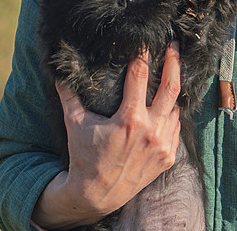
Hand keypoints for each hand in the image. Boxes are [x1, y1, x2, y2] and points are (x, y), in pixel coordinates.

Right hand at [32, 41, 181, 228]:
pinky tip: (168, 103)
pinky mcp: (168, 157)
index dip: (142, 56)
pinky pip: (176, 127)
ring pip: (177, 107)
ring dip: (174, 89)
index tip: (145, 42)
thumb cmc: (84, 157)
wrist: (97, 195)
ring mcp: (162, 145)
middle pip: (171, 87)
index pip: (140, 76)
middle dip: (174, 62)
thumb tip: (59, 70)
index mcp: (129, 120)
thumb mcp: (75, 124)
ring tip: (174, 71)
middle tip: (174, 45)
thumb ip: (69, 95)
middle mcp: (151, 131)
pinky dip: (173, 113)